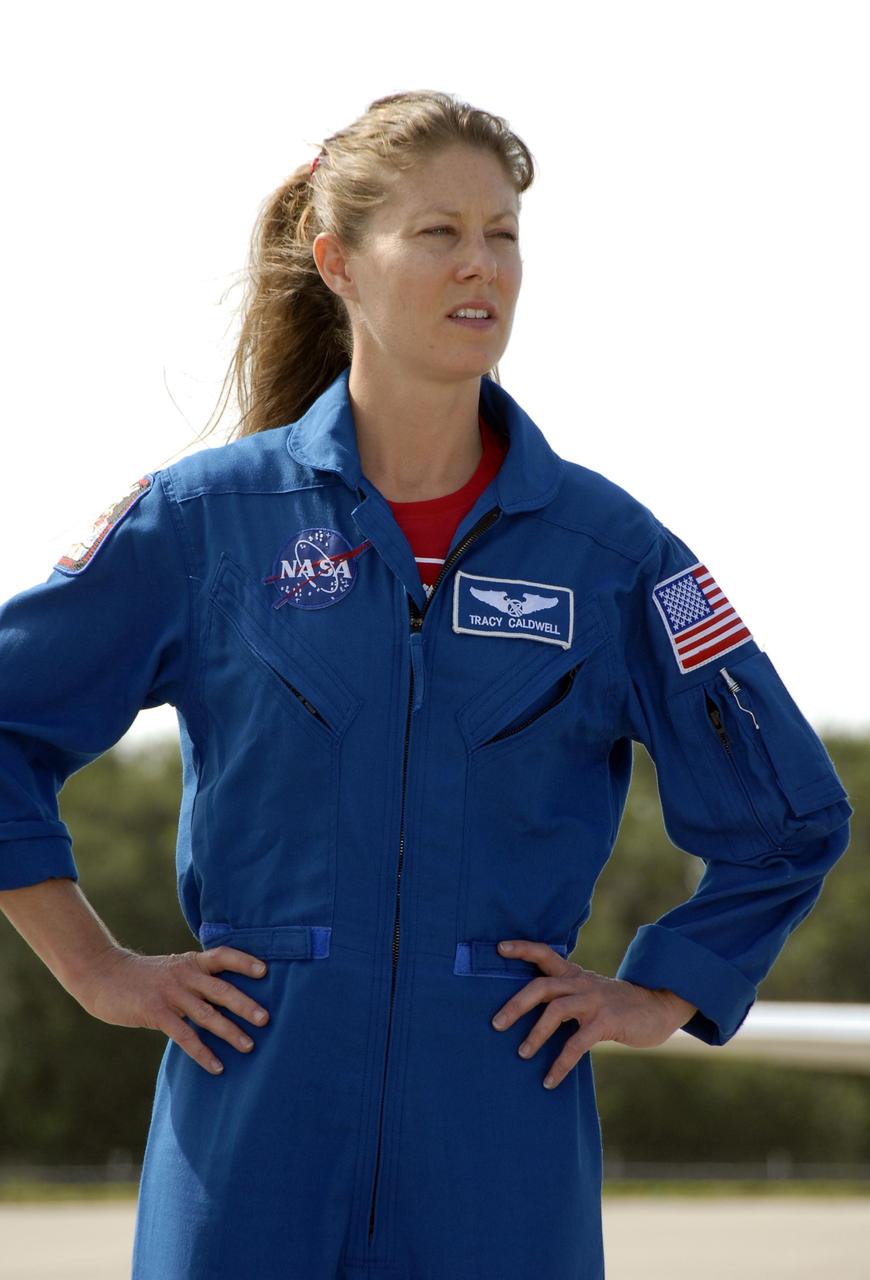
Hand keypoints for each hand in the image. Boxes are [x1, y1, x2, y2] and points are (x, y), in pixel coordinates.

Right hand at [77, 945, 270, 1075]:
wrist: (103, 976)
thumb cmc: (142, 977)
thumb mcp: (172, 969)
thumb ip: (195, 979)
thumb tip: (225, 997)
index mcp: (190, 962)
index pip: (223, 955)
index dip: (244, 962)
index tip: (266, 971)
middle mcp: (184, 975)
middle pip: (222, 989)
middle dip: (245, 1004)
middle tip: (266, 1019)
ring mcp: (170, 993)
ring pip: (207, 1014)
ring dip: (230, 1031)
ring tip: (249, 1046)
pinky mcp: (156, 1012)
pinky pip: (184, 1035)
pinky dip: (202, 1052)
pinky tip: (216, 1066)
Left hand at [490, 939, 696, 1089]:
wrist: (659, 1007)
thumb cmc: (619, 1005)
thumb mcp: (591, 992)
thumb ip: (567, 995)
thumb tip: (533, 1014)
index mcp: (575, 974)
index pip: (544, 953)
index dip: (522, 949)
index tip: (499, 948)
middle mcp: (582, 983)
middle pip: (542, 986)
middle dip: (516, 1004)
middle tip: (496, 1024)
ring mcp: (595, 1001)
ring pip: (556, 1010)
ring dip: (535, 1034)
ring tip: (521, 1053)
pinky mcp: (607, 1021)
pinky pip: (577, 1043)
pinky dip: (560, 1063)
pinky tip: (550, 1080)